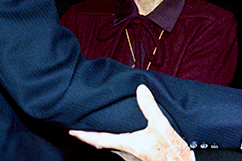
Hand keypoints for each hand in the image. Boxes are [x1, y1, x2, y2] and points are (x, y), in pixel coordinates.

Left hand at [70, 84, 191, 160]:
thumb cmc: (170, 151)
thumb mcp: (161, 126)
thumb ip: (150, 107)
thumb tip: (140, 89)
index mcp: (127, 143)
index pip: (99, 139)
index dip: (84, 135)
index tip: (72, 131)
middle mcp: (125, 153)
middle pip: (103, 144)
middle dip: (92, 135)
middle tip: (82, 125)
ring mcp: (131, 158)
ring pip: (112, 147)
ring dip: (104, 138)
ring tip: (98, 126)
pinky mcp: (138, 158)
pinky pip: (121, 149)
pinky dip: (116, 140)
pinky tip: (120, 134)